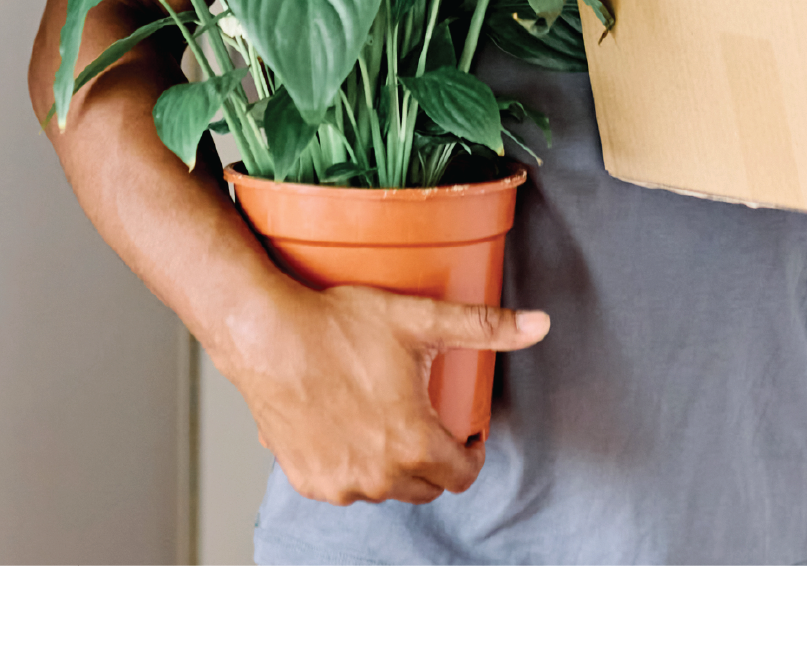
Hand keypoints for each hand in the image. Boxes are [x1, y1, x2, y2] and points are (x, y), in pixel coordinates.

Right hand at [217, 277, 550, 507]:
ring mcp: (340, 483)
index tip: (467, 431)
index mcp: (412, 444)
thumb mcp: (420, 319)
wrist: (266, 335)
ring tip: (389, 420)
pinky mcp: (307, 480)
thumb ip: (484, 325)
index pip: (463, 475)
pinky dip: (354, 465)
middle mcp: (378, 475)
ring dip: (395, 464)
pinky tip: (350, 429)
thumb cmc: (338, 325)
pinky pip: (346, 484)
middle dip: (436, 458)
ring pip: (386, 487)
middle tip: (429, 419)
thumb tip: (540, 324)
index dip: (472, 452)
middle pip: (427, 486)